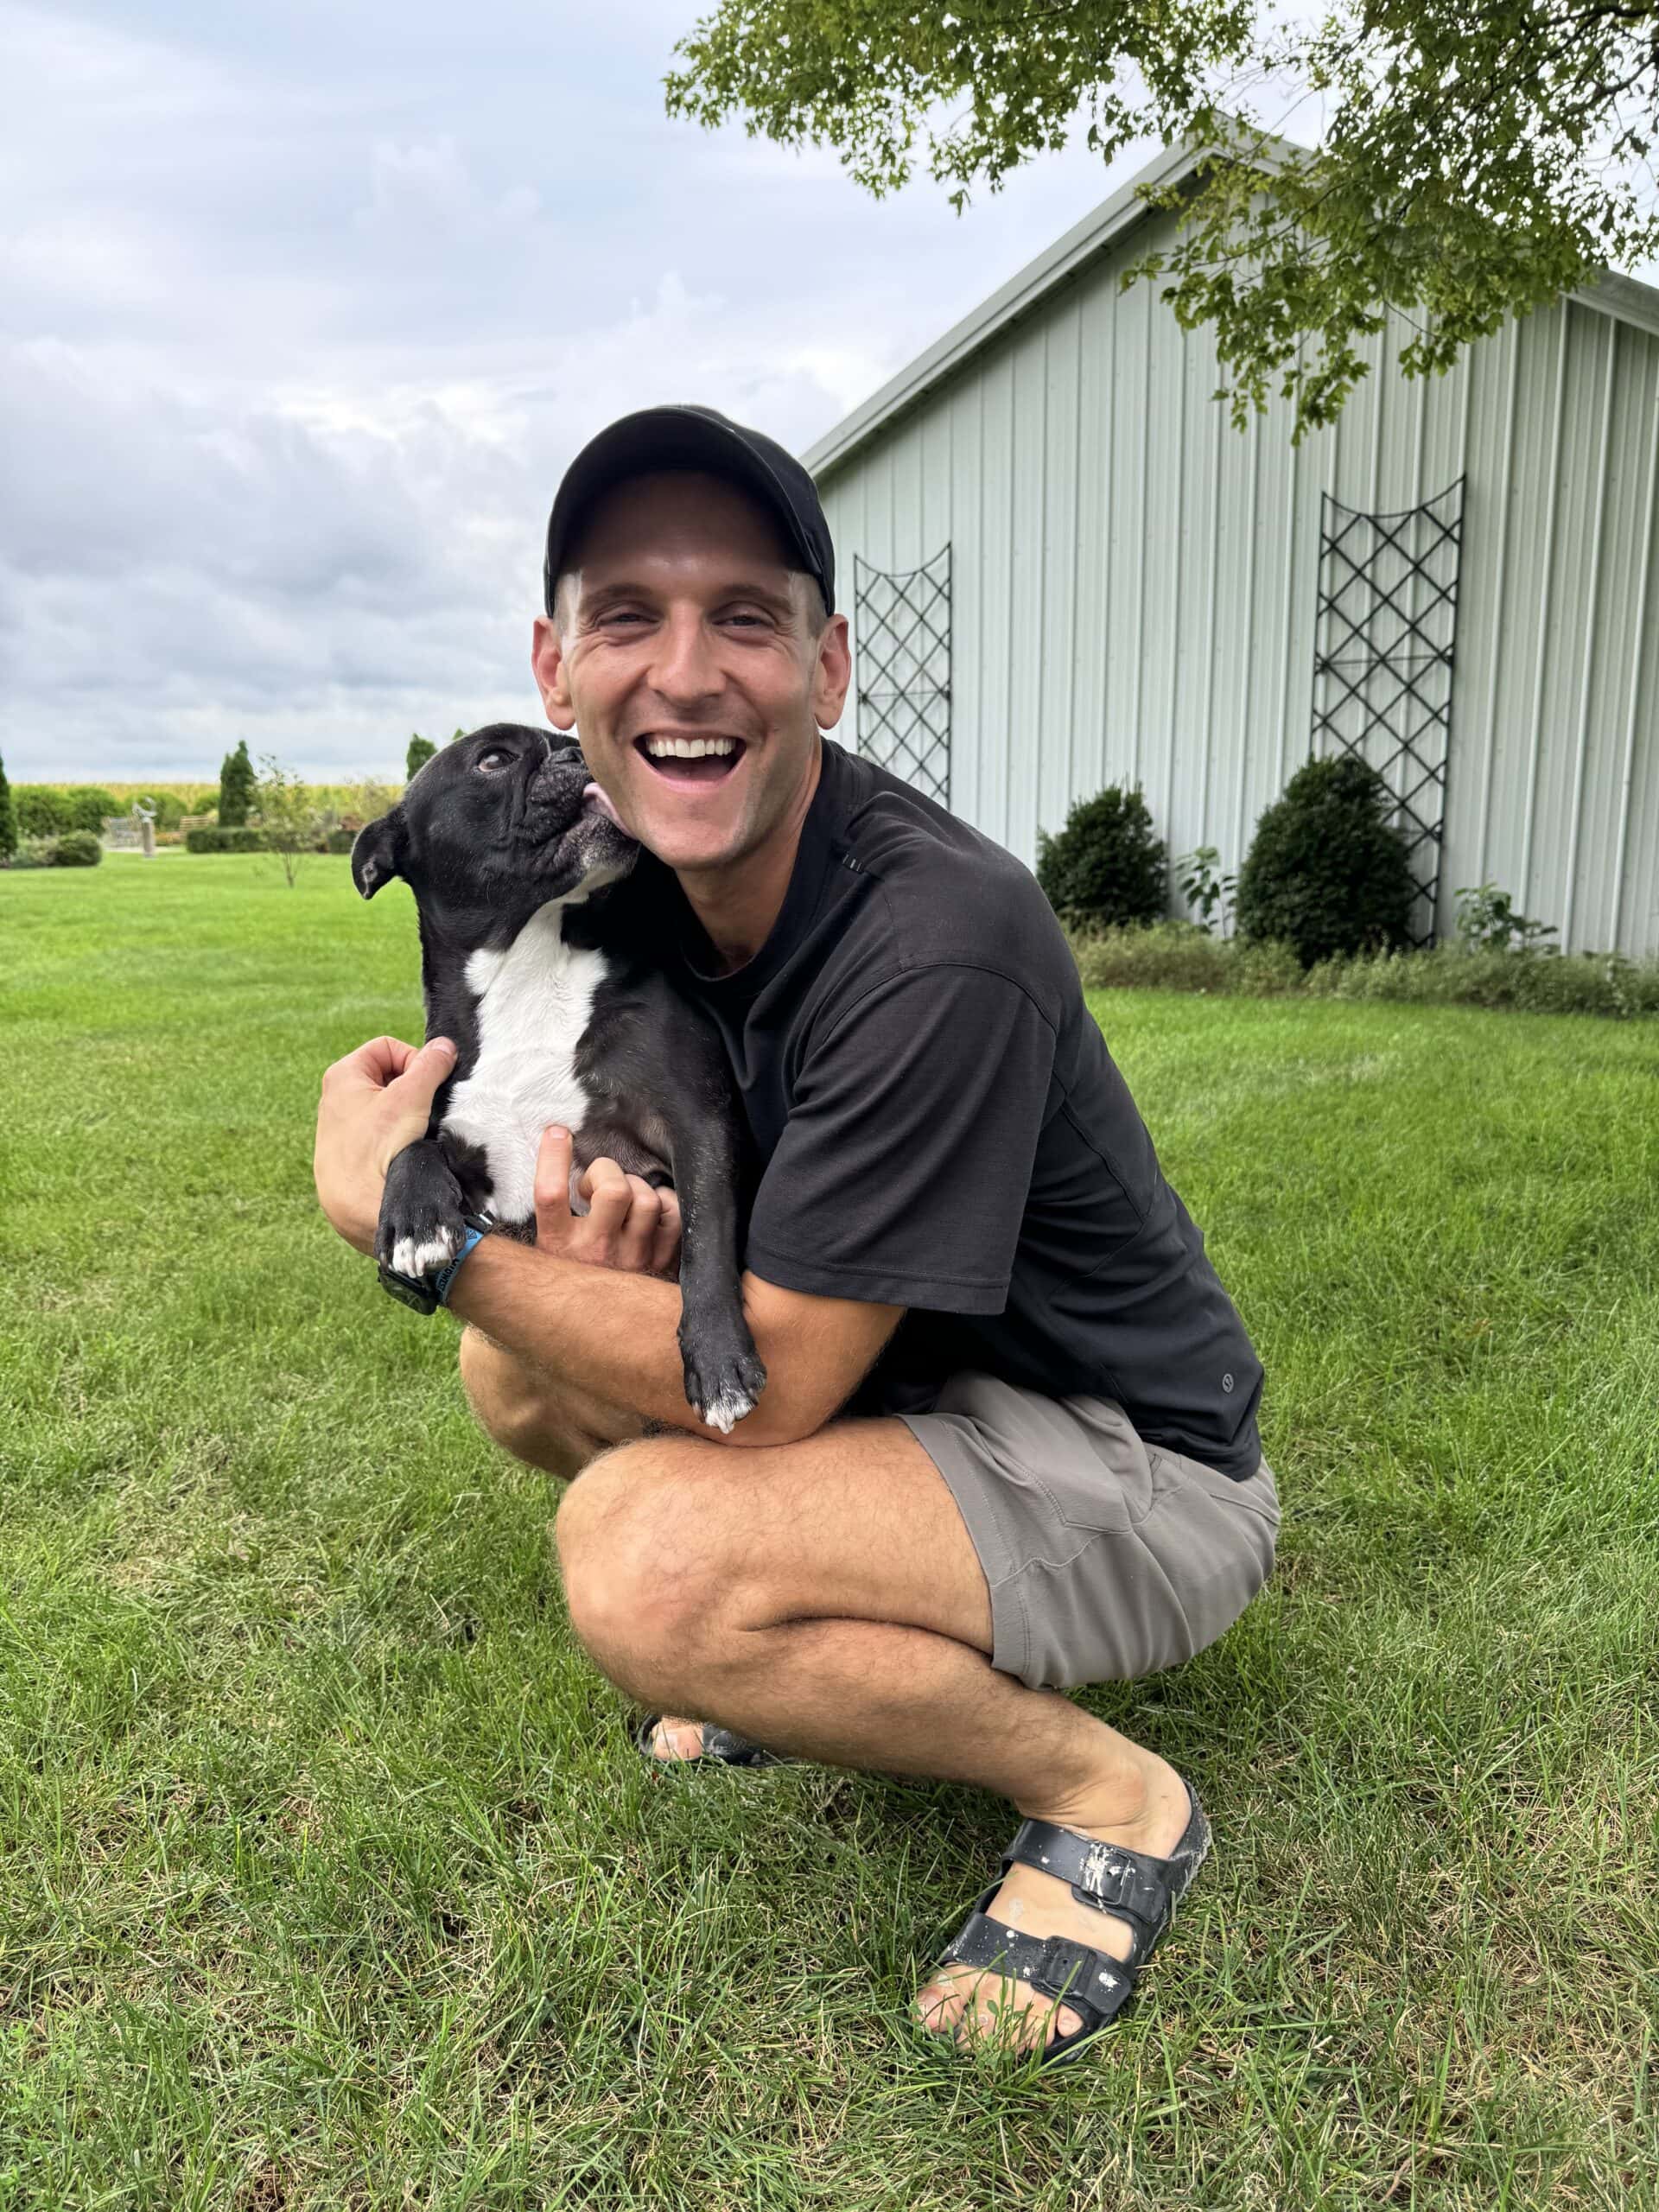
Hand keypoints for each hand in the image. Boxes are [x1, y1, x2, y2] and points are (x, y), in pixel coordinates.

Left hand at [314, 1035, 456, 1254]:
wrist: (359, 1207)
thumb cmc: (379, 1147)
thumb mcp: (411, 1096)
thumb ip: (430, 1065)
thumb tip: (445, 1047)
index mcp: (342, 1076)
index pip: (388, 1047)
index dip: (414, 1060)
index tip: (429, 1083)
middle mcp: (335, 1099)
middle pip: (387, 1077)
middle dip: (412, 1089)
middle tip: (426, 1109)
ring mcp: (341, 1129)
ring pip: (386, 1107)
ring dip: (407, 1115)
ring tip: (417, 1133)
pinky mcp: (349, 1156)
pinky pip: (380, 1134)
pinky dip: (397, 1138)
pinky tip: (405, 1153)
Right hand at [534, 1125, 681, 1278]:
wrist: (597, 1327)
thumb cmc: (571, 1273)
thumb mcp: (548, 1248)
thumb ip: (553, 1211)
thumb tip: (553, 1148)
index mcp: (558, 1246)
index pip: (551, 1194)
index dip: (553, 1157)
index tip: (558, 1133)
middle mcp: (597, 1253)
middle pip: (615, 1190)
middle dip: (608, 1173)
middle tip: (598, 1184)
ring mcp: (634, 1260)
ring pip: (647, 1199)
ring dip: (635, 1188)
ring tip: (621, 1200)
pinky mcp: (661, 1264)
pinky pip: (672, 1216)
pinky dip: (664, 1204)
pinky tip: (648, 1212)